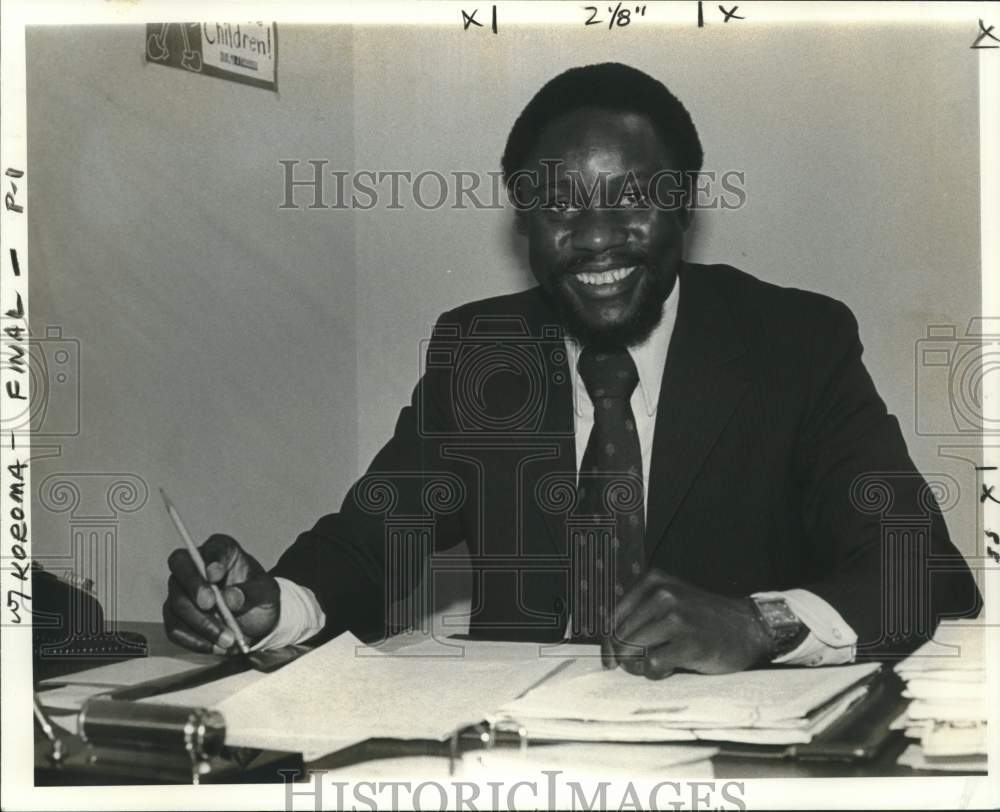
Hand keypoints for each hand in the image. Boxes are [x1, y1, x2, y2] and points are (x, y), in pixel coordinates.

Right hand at [163, 534, 278, 653]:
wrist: (256, 622)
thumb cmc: (259, 597)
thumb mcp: (267, 593)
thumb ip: (252, 592)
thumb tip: (231, 597)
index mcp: (222, 551)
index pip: (211, 547)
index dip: (210, 559)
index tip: (216, 574)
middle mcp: (196, 566)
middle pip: (181, 568)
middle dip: (194, 588)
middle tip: (210, 605)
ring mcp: (182, 591)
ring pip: (177, 603)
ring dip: (200, 623)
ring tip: (227, 638)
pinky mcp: (176, 616)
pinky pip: (175, 628)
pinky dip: (194, 640)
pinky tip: (214, 646)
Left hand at [601, 570, 771, 678]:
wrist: (747, 627)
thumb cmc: (702, 619)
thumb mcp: (669, 602)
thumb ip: (639, 615)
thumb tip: (608, 648)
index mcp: (653, 580)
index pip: (614, 617)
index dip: (609, 643)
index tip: (610, 659)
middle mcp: (662, 594)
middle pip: (621, 637)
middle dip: (626, 658)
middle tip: (643, 665)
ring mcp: (676, 618)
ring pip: (633, 651)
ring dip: (641, 666)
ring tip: (660, 663)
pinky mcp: (689, 642)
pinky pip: (652, 665)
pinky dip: (657, 673)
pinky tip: (671, 668)